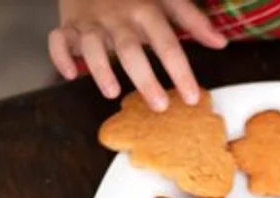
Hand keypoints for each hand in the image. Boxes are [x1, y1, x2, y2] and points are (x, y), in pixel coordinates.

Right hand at [48, 0, 226, 111]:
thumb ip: (193, 20)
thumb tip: (221, 43)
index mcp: (145, 9)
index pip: (166, 42)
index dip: (180, 70)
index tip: (192, 97)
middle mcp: (117, 16)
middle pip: (130, 49)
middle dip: (144, 78)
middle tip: (160, 106)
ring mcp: (90, 21)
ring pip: (91, 44)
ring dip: (100, 68)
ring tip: (112, 93)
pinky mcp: (68, 25)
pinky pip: (58, 40)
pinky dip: (60, 56)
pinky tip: (70, 75)